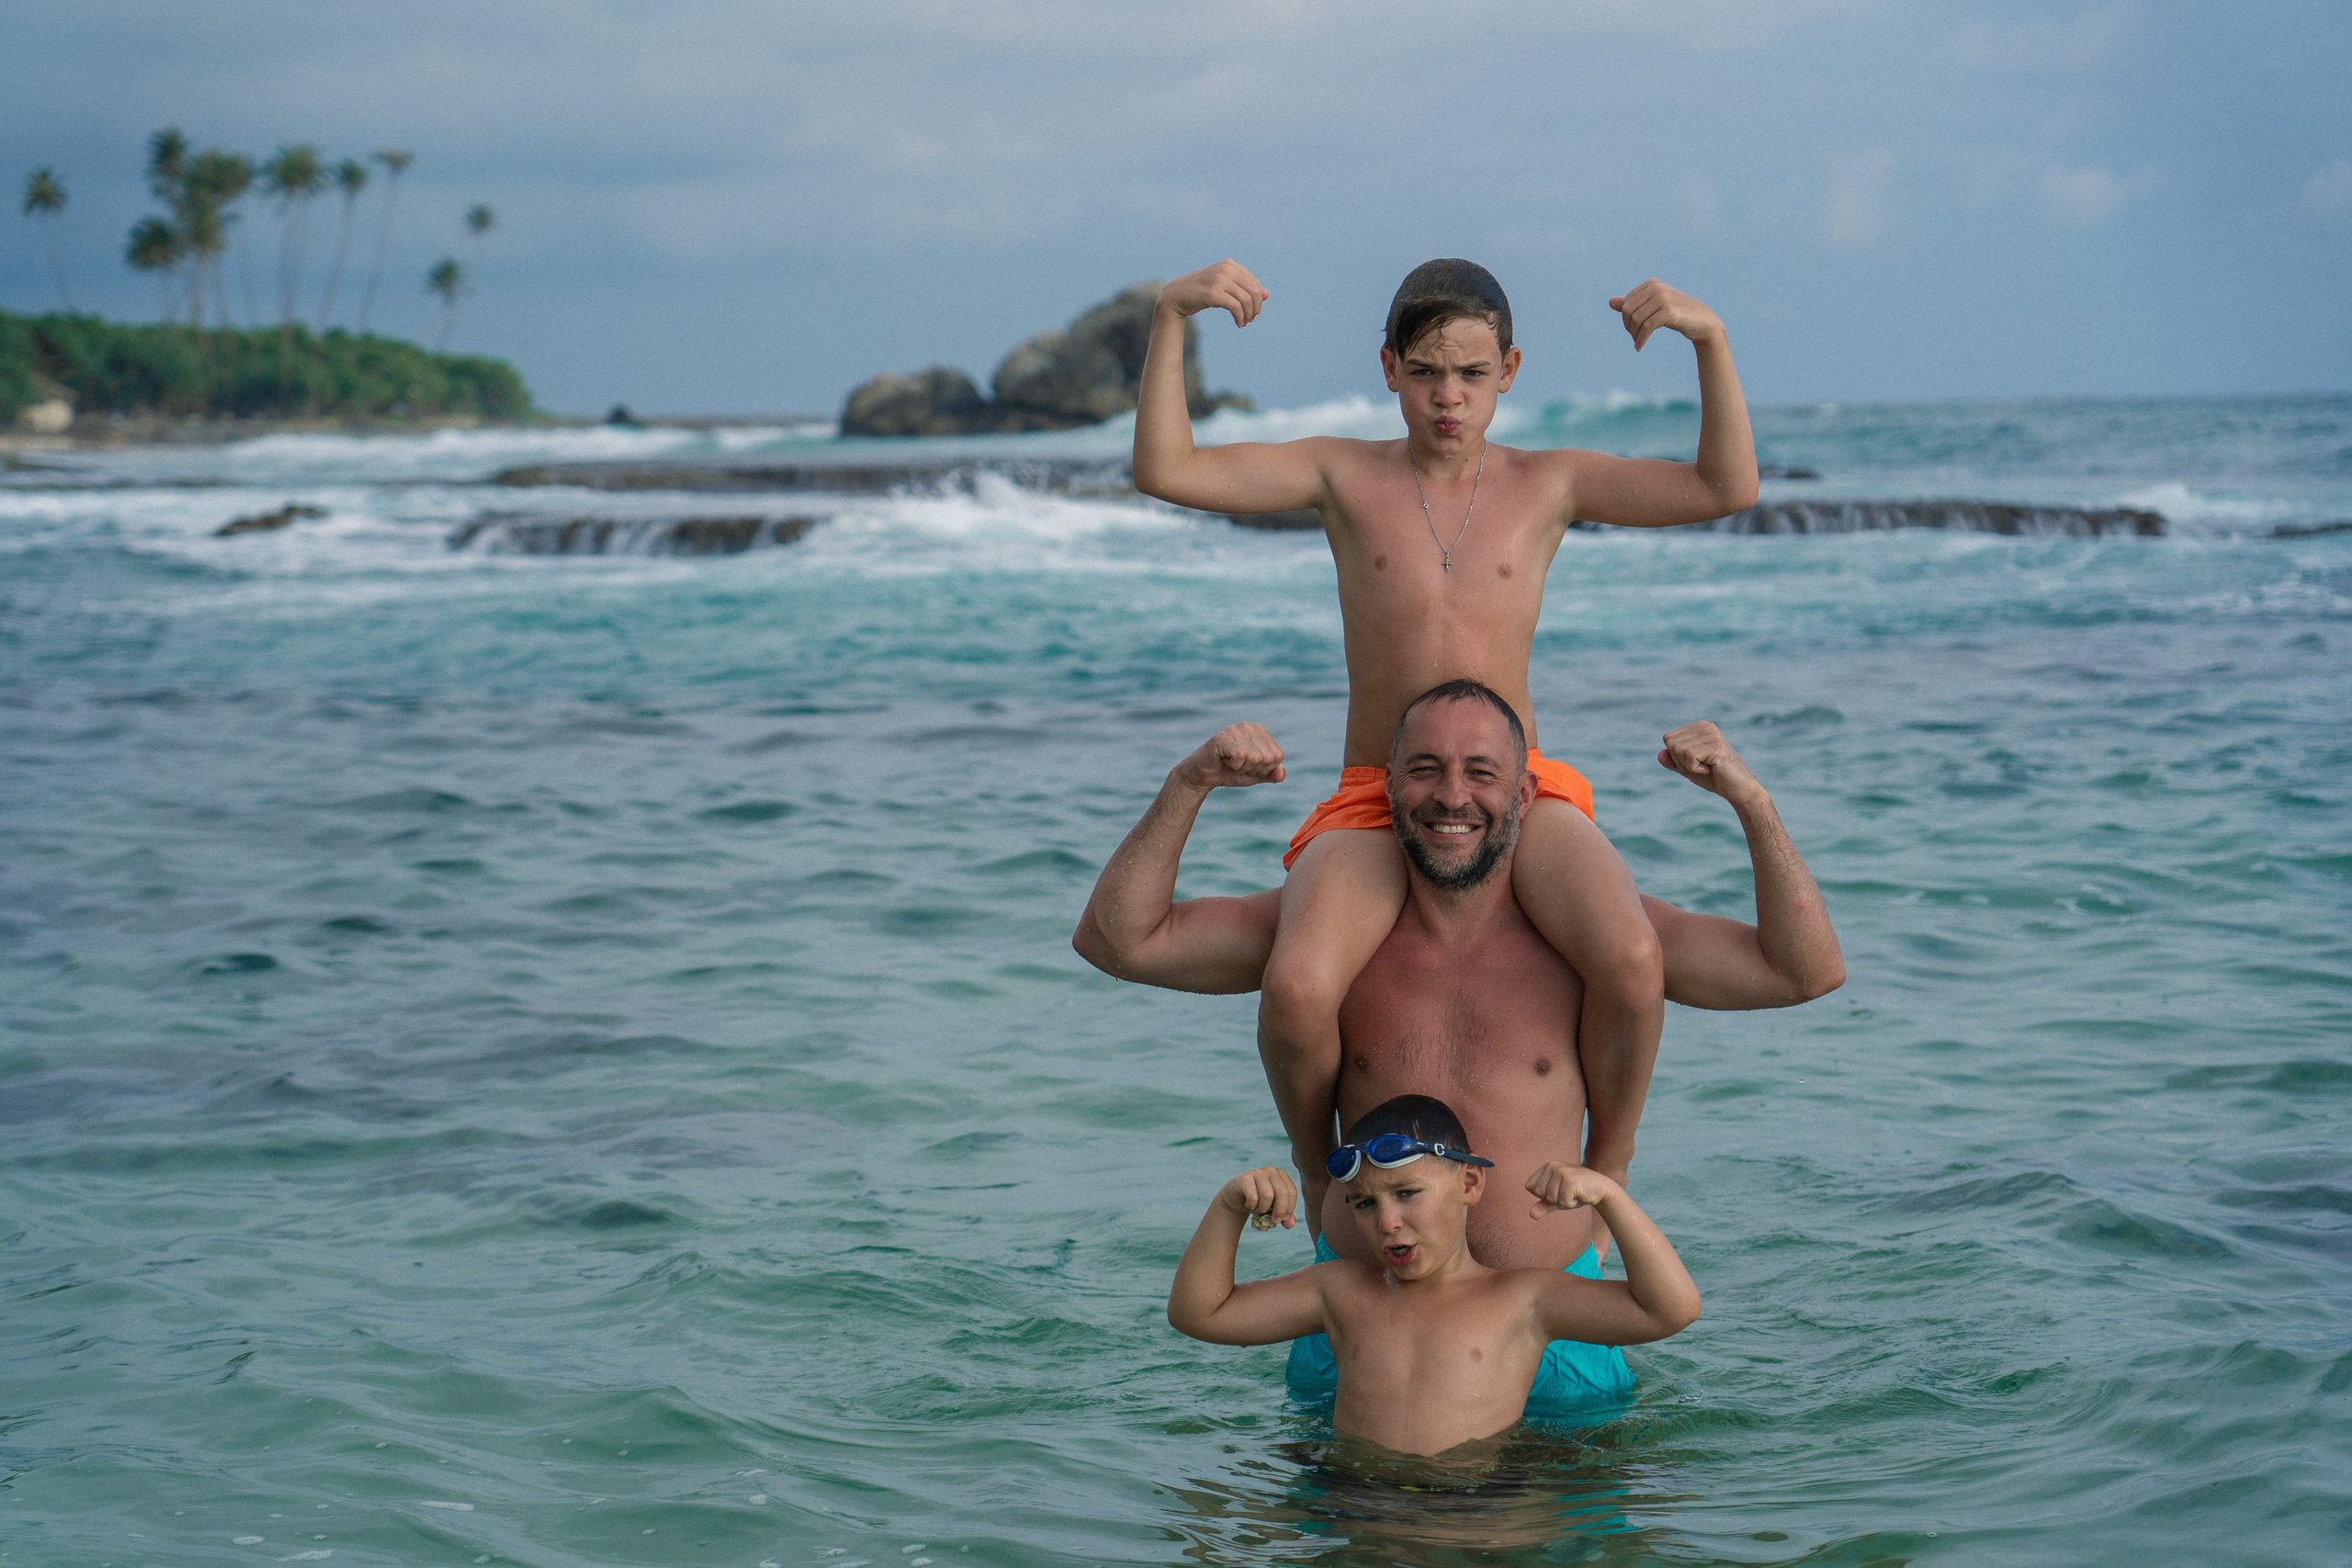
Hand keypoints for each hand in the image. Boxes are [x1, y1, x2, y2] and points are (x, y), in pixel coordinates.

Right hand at [1159, 261, 1269, 328]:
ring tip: (1244, 323)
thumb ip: (1244, 288)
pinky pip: (1235, 307)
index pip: (1254, 283)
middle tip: (1251, 320)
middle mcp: (1225, 269)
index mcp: (1229, 264)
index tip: (1253, 312)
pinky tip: (1238, 324)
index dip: (1257, 300)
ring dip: (1248, 315)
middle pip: (1253, 291)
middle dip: (1255, 308)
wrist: (1176, 295)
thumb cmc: (1200, 292)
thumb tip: (1267, 294)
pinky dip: (1240, 318)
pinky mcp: (1213, 293)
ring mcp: (1218, 280)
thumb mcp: (1224, 287)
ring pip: (1245, 300)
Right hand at [1172, 722, 1285, 790]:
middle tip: (1238, 766)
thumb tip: (1282, 774)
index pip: (1278, 756)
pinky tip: (1223, 760)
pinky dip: (1234, 765)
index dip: (1264, 769)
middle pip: (1268, 757)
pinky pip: (1241, 756)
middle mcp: (1249, 726)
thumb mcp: (1255, 776)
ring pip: (1255, 757)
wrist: (1203, 777)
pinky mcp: (1223, 737)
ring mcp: (1235, 729)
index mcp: (1260, 731)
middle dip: (1254, 769)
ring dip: (1242, 768)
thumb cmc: (1229, 772)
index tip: (1248, 767)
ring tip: (1230, 763)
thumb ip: (1271, 774)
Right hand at [1218, 1166, 1298, 1229]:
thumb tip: (1290, 1224)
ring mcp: (1258, 1173)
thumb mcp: (1274, 1210)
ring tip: (1258, 1211)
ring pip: (1268, 1196)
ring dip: (1263, 1209)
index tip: (1282, 1220)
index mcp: (1282, 1176)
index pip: (1292, 1192)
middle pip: (1282, 1193)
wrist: (1236, 1199)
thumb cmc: (1259, 1203)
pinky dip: (1252, 1207)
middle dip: (1279, 1211)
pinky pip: (1253, 1197)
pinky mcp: (1245, 1179)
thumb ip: (1285, 1217)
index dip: (1289, 1208)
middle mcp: (1271, 1171)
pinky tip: (1248, 1206)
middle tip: (1274, 1221)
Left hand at [1526, 1161, 1621, 1218]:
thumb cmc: (1577, 1193)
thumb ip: (1543, 1205)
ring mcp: (1561, 1171)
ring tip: (1574, 1193)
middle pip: (1539, 1193)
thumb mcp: (1558, 1200)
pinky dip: (1571, 1204)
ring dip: (1564, 1202)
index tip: (1558, 1191)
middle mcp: (1552, 1166)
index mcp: (1546, 1167)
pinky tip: (1579, 1195)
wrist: (1601, 1189)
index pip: (1530, 1187)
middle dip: (1554, 1199)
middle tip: (1568, 1193)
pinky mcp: (1570, 1180)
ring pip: (1550, 1199)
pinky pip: (1563, 1202)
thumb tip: (1531, 1215)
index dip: (1543, 1195)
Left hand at [1607, 279, 1722, 352]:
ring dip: (1635, 335)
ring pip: (1636, 319)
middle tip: (1635, 338)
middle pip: (1628, 311)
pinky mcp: (1669, 311)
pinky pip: (1646, 328)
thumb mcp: (1653, 308)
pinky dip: (1641, 339)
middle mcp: (1656, 288)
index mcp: (1651, 284)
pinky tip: (1639, 347)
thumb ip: (1633, 304)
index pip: (1626, 303)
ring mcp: (1663, 298)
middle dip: (1628, 327)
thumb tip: (1610, 302)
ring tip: (1638, 343)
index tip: (1633, 331)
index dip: (1626, 320)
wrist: (1703, 322)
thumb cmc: (1677, 314)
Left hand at [1656, 720, 1764, 807]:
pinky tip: (1711, 769)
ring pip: (1678, 749)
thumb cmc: (1715, 778)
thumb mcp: (1688, 769)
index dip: (1676, 757)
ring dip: (1689, 766)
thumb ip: (1673, 761)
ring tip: (1708, 767)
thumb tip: (1659, 754)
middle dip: (1681, 761)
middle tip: (1702, 766)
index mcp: (1699, 727)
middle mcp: (1705, 726)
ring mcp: (1712, 735)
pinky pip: (1689, 756)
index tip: (1696, 762)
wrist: (1739, 790)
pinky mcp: (1716, 746)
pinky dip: (1695, 769)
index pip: (1668, 738)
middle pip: (1671, 743)